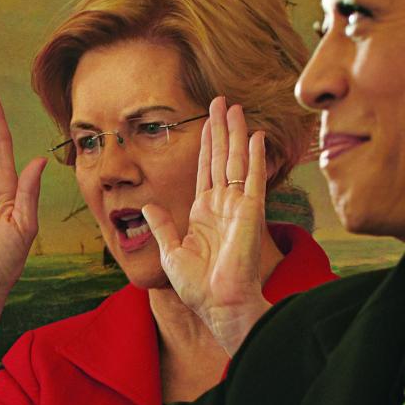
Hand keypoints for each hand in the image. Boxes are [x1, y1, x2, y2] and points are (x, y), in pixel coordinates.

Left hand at [140, 97, 274, 355]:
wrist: (218, 305)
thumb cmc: (197, 287)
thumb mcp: (170, 252)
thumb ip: (161, 226)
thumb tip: (149, 205)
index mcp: (204, 213)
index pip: (205, 170)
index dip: (206, 144)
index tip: (207, 121)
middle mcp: (223, 206)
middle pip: (221, 158)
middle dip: (221, 129)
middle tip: (221, 100)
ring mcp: (238, 207)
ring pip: (236, 161)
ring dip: (235, 134)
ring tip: (234, 106)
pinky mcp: (251, 213)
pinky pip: (252, 179)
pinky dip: (254, 157)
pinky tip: (255, 136)